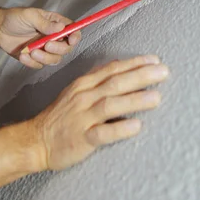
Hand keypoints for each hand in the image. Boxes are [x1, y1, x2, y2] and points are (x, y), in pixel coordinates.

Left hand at [0, 7, 80, 68]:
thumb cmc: (15, 18)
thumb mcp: (30, 16)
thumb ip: (45, 23)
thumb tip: (61, 27)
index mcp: (55, 23)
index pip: (72, 30)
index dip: (75, 36)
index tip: (71, 40)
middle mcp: (53, 37)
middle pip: (66, 48)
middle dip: (58, 48)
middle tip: (46, 45)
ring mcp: (45, 49)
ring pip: (55, 59)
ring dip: (45, 58)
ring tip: (31, 52)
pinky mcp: (35, 58)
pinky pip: (40, 65)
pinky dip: (32, 63)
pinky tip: (23, 55)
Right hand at [0, 54, 168, 195]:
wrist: (36, 140)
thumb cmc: (60, 116)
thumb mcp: (76, 91)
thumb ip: (97, 79)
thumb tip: (118, 64)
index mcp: (84, 84)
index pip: (112, 69)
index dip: (134, 63)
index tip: (155, 59)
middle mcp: (84, 97)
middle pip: (115, 83)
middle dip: (140, 76)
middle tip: (163, 71)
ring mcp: (82, 117)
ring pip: (110, 105)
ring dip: (134, 100)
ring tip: (156, 97)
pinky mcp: (81, 138)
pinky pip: (102, 133)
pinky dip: (119, 129)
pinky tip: (136, 127)